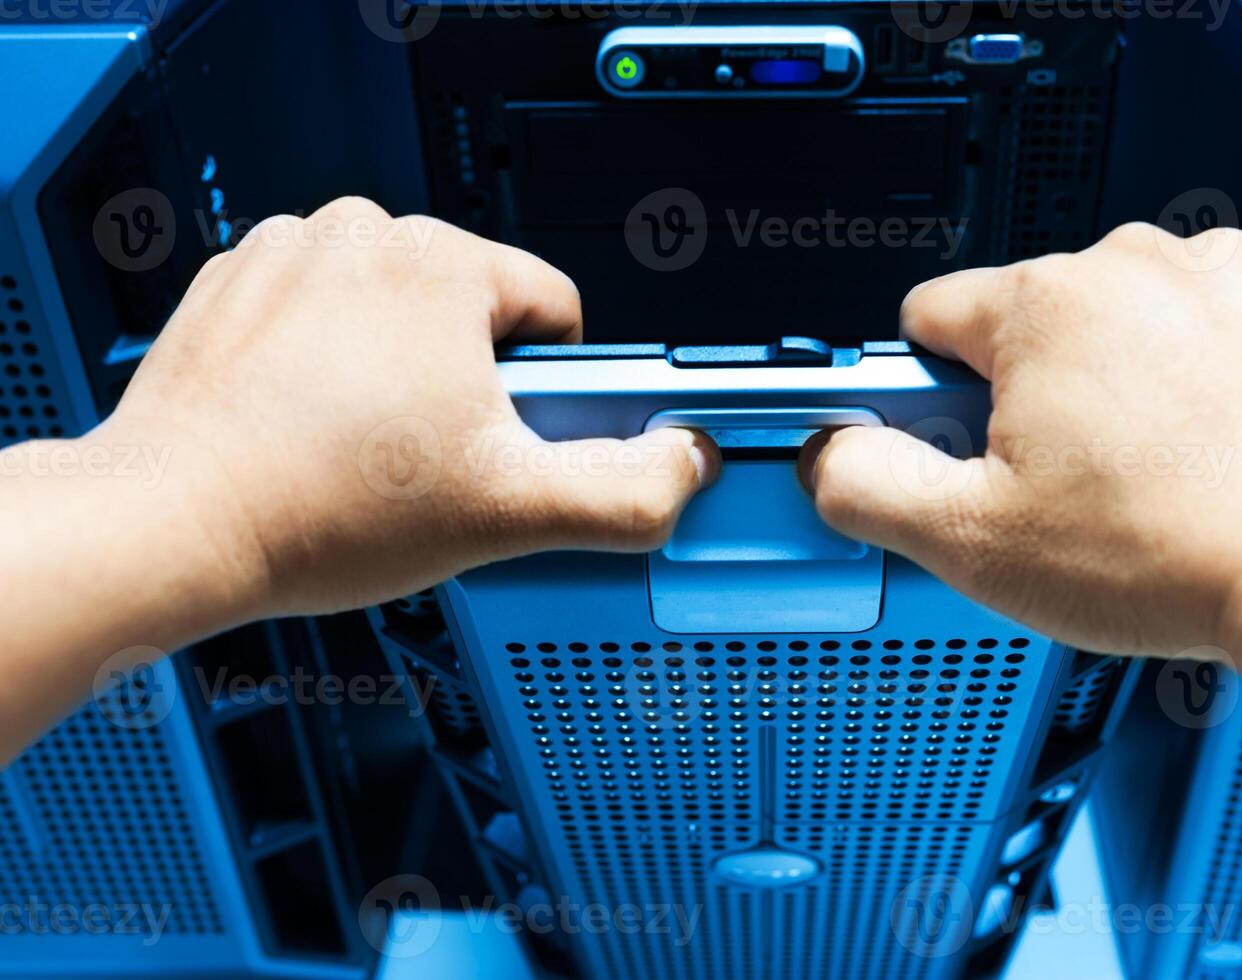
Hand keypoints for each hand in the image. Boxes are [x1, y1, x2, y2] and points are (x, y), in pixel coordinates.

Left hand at [103, 196, 717, 618]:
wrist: (173, 523)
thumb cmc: (317, 507)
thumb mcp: (510, 512)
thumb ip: (626, 491)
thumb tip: (685, 462)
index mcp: (441, 262)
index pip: (556, 312)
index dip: (552, 395)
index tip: (509, 442)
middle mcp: (363, 233)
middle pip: (477, 310)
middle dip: (473, 384)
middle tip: (432, 460)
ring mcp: (291, 252)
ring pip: (402, 312)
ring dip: (403, 371)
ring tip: (366, 447)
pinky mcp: (240, 282)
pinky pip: (330, 313)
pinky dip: (334, 362)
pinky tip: (315, 425)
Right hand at [802, 223, 1241, 658]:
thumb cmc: (1178, 555)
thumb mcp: (974, 543)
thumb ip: (869, 488)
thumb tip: (828, 454)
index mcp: (1041, 307)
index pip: (932, 316)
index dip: (930, 388)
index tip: (960, 438)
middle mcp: (1132, 266)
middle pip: (1035, 318)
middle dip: (1035, 388)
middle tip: (1071, 479)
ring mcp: (1224, 273)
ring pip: (1129, 313)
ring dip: (1127, 370)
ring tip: (1159, 464)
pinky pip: (1220, 311)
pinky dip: (1214, 359)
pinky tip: (1224, 430)